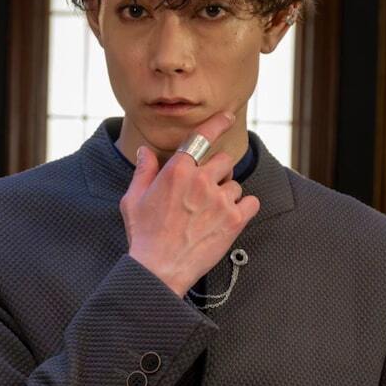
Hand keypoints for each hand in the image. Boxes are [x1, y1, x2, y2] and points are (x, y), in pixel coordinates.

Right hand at [120, 109, 260, 297]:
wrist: (159, 269)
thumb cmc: (144, 236)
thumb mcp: (134, 200)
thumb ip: (143, 171)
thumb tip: (145, 151)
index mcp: (178, 171)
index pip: (202, 137)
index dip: (218, 123)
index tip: (228, 116)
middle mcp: (201, 181)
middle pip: (224, 160)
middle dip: (218, 171)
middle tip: (206, 189)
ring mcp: (220, 200)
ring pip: (235, 184)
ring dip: (227, 194)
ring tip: (210, 213)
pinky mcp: (235, 220)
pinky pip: (251, 202)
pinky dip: (244, 208)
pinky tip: (229, 217)